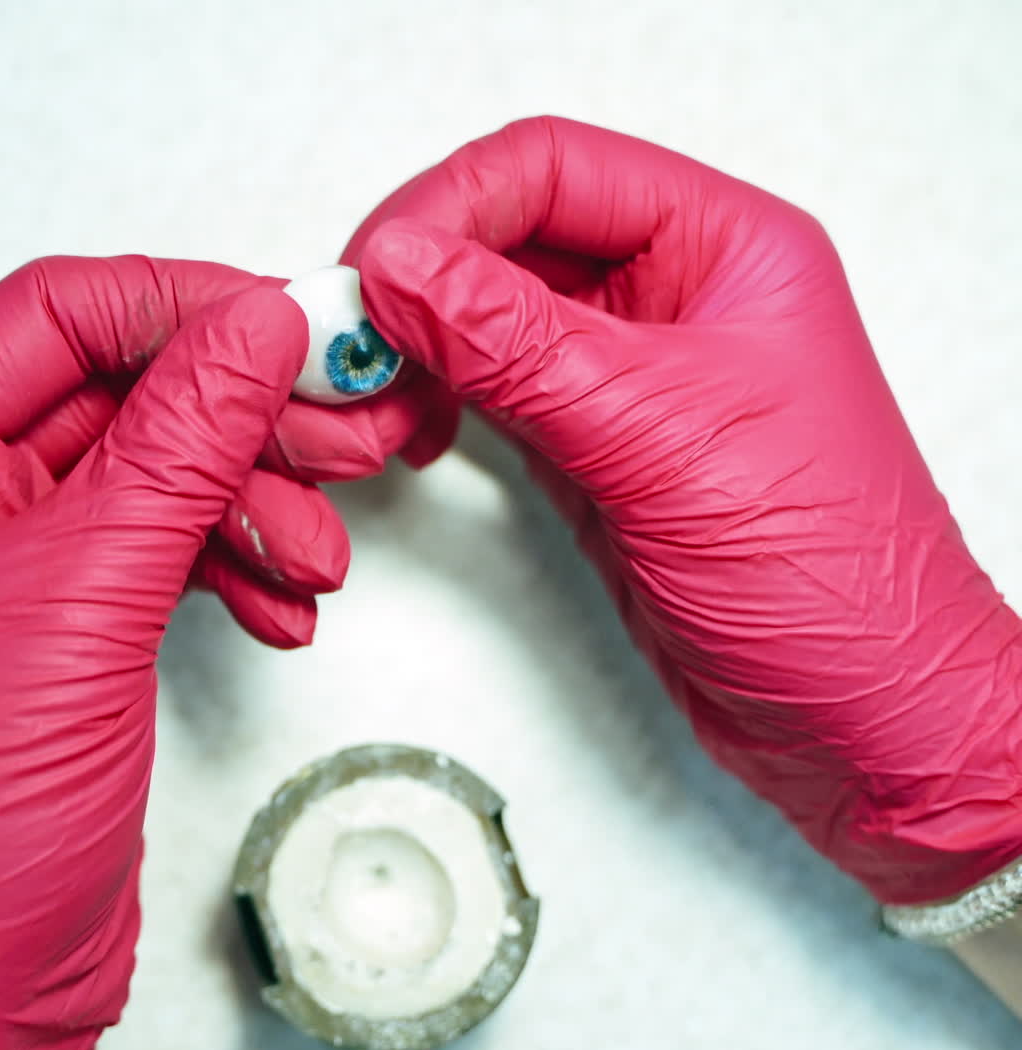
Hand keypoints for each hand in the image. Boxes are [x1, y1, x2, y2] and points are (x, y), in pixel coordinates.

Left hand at [0, 257, 320, 1049]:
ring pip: (159, 476)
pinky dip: (237, 567)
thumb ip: (180, 448)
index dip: (184, 308)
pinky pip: (168, 550)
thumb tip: (259, 329)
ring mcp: (9, 565)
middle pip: (122, 394)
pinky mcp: (66, 626)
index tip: (296, 328)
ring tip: (321, 560)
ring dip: (254, 505)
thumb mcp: (83, 602)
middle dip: (244, 419)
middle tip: (346, 438)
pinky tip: (283, 608)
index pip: (55, 319)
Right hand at [346, 116, 1021, 905]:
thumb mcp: (662, 442)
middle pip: (511, 238)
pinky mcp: (595, 452)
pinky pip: (496, 395)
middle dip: (420, 281)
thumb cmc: (831, 584)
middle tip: (353, 335)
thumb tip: (406, 270)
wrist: (856, 718)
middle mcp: (675, 302)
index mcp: (725, 251)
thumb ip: (520, 348)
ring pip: (493, 319)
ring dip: (421, 346)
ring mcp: (629, 381)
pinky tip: (418, 427)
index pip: (554, 171)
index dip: (448, 208)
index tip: (375, 269)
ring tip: (376, 392)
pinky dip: (442, 402)